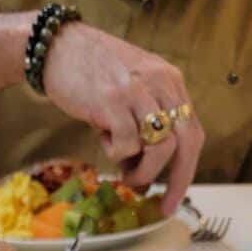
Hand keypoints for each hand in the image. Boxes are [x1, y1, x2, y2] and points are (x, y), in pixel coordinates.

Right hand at [43, 23, 203, 214]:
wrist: (59, 47)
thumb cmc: (92, 74)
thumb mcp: (131, 93)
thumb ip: (144, 129)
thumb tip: (146, 179)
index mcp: (170, 82)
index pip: (192, 133)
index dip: (187, 170)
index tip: (174, 198)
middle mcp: (161, 84)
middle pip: (185, 143)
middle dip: (177, 180)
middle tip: (161, 202)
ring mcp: (138, 91)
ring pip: (160, 148)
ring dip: (143, 172)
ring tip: (125, 173)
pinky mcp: (113, 100)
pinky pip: (127, 143)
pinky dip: (116, 152)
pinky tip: (103, 136)